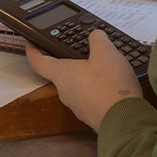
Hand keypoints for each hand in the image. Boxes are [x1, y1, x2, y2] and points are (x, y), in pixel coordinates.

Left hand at [25, 30, 141, 131]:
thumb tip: (95, 35)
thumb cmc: (111, 87)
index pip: (38, 62)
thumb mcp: (107, 53)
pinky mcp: (90, 115)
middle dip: (72, 62)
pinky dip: (98, 90)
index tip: (31, 43)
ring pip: (77, 86)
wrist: (125, 121)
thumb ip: (98, 39)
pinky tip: (113, 86)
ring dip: (88, 77)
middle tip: (86, 52)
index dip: (32, 50)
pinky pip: (90, 98)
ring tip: (107, 69)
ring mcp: (77, 106)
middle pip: (62, 73)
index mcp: (62, 74)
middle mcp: (65, 92)